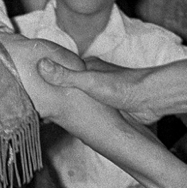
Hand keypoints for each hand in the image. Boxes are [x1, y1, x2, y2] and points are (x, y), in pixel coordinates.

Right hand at [36, 56, 154, 117]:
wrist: (151, 99)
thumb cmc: (121, 87)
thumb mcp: (88, 81)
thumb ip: (64, 76)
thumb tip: (40, 64)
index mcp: (88, 66)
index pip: (63, 70)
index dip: (50, 79)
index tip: (36, 88)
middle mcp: (96, 77)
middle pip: (72, 85)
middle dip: (60, 94)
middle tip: (44, 106)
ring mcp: (104, 91)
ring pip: (82, 98)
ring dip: (73, 105)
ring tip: (56, 116)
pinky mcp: (112, 105)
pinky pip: (93, 109)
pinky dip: (85, 114)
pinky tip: (78, 122)